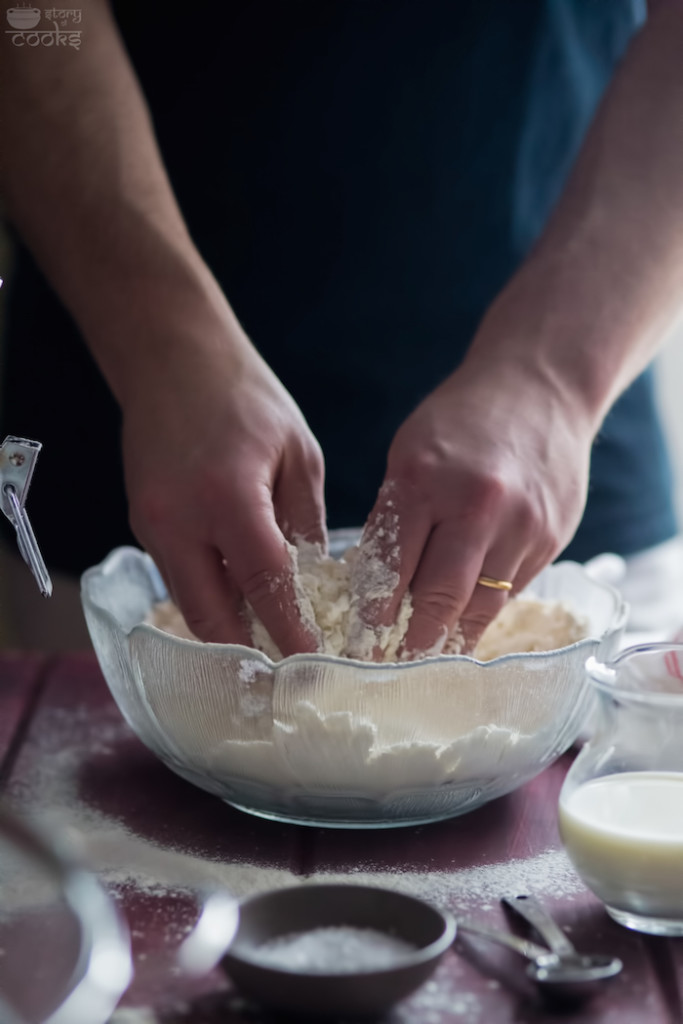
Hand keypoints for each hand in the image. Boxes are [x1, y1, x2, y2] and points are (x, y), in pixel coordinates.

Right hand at [120, 309, 326, 653]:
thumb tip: (314, 583)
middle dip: (249, 653)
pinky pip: (177, 576)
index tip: (314, 666)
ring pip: (190, 602)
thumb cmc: (245, 398)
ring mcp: (152, 524)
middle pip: (212, 617)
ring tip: (268, 644)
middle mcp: (179, 520)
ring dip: (227, 628)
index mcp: (229, 498)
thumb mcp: (298, 454)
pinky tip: (239, 599)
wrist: (173, 359)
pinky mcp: (142, 523)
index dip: (291, 633)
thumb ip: (304, 522)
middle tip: (285, 675)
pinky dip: (209, 595)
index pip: (265, 587)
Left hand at [348, 353, 593, 656]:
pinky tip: (465, 621)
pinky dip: (485, 609)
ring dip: (450, 638)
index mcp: (422, 480)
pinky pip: (511, 591)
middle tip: (390, 668)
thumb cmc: (460, 422)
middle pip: (438, 600)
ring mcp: (519, 525)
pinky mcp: (550, 538)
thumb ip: (395, 519)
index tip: (358, 646)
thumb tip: (375, 590)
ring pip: (480, 607)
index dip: (373, 616)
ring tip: (426, 658)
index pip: (390, 568)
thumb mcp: (409, 456)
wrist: (540, 387)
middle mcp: (474, 506)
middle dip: (412, 643)